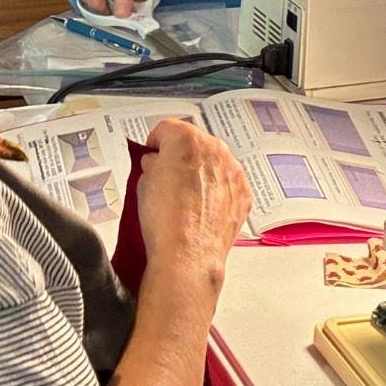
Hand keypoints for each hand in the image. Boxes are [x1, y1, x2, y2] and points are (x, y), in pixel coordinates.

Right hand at [137, 119, 252, 286]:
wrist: (187, 257)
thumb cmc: (166, 223)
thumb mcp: (143, 183)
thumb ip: (152, 164)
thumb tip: (157, 165)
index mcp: (186, 140)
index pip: (166, 128)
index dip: (155, 142)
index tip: (153, 152)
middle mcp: (214, 150)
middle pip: (193, 141)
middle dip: (180, 155)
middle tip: (167, 175)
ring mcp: (232, 171)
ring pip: (213, 161)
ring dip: (200, 171)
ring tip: (184, 196)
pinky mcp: (242, 193)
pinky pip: (227, 182)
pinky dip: (217, 190)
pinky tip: (201, 207)